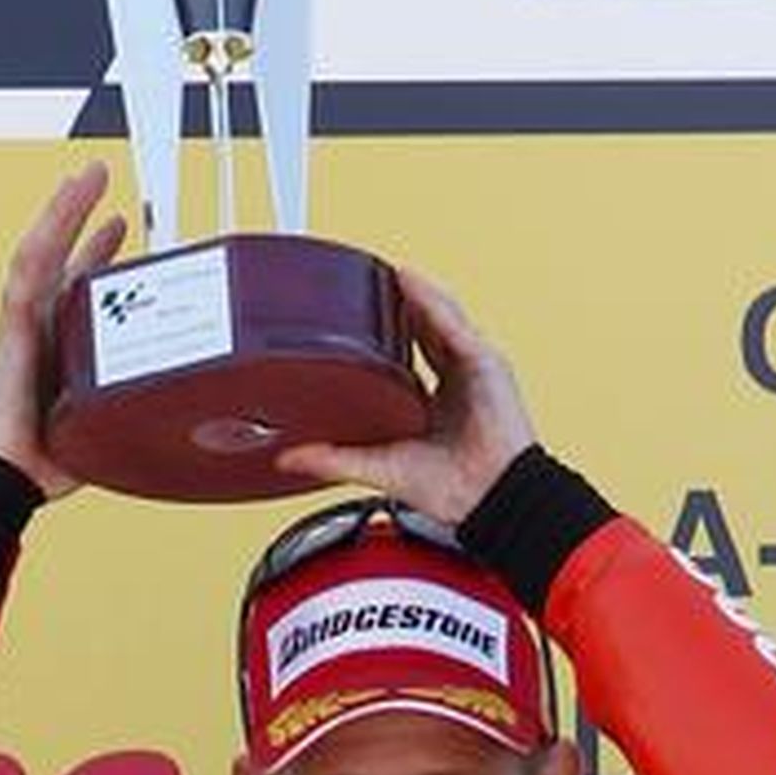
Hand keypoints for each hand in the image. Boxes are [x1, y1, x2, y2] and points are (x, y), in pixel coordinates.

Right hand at [0, 163, 126, 499]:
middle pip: (64, 256)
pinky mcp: (14, 326)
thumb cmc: (55, 456)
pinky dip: (50, 234)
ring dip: (66, 209)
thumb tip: (201, 400)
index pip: (83, 284)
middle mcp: (44, 325)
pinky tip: (65, 207)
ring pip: (46, 250)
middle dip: (83, 216)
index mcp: (67, 343)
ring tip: (87, 176)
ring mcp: (27, 322)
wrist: (9, 476)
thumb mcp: (116, 415)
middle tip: (101, 180)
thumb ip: (148, 398)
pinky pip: (30, 271)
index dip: (102, 252)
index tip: (122, 224)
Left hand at [275, 267, 535, 524]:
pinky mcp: (487, 364)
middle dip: (401, 302)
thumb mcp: (377, 464)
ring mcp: (474, 368)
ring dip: (415, 294)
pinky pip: (456, 326)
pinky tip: (410, 286)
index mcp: (436, 398)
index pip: (413, 348)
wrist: (488, 501)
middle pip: (428, 325)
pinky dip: (433, 304)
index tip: (360, 307)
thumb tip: (288, 458)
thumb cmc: (450, 489)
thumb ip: (332, 458)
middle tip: (368, 280)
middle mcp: (458, 378)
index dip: (389, 326)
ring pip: (442, 317)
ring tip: (386, 273)